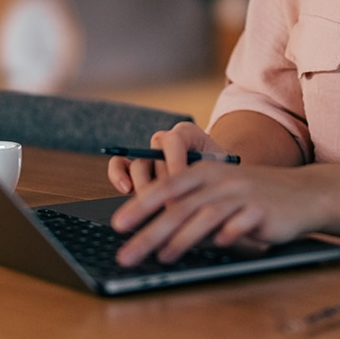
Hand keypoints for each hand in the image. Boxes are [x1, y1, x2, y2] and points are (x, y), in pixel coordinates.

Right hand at [106, 121, 226, 194]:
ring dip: (143, 186)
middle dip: (161, 184)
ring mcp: (149, 154)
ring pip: (138, 165)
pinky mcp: (136, 167)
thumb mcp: (222, 169)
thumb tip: (203, 190)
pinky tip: (125, 189)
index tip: (182, 187)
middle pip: (154, 157)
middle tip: (169, 205)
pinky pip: (120, 165)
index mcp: (187, 133)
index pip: (175, 141)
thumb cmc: (221, 172)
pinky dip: (118, 175)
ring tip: (150, 204)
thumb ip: (213, 173)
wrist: (216, 176)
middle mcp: (165, 140)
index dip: (176, 164)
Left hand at [108, 160, 325, 266]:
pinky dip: (228, 233)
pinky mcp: (262, 210)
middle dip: (150, 231)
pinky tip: (217, 245)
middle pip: (179, 206)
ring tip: (162, 257)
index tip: (118, 226)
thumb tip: (155, 233)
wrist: (302, 194)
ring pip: (205, 215)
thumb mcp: (219, 193)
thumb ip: (190, 207)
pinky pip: (241, 222)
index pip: (166, 187)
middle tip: (128, 252)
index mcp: (205, 172)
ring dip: (182, 238)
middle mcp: (220, 180)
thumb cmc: (253, 196)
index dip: (140, 205)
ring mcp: (242, 194)